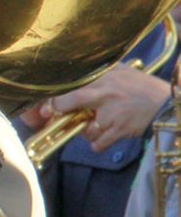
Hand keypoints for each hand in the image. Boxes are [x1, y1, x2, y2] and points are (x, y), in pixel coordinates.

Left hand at [42, 65, 170, 151]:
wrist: (168, 104)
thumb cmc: (143, 88)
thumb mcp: (122, 72)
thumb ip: (100, 72)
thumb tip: (74, 74)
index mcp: (105, 77)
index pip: (71, 84)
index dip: (55, 95)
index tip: (48, 103)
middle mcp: (106, 93)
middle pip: (70, 101)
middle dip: (58, 109)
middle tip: (54, 114)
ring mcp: (112, 113)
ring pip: (84, 129)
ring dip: (87, 132)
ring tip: (99, 126)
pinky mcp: (120, 130)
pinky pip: (97, 143)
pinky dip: (98, 144)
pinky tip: (106, 137)